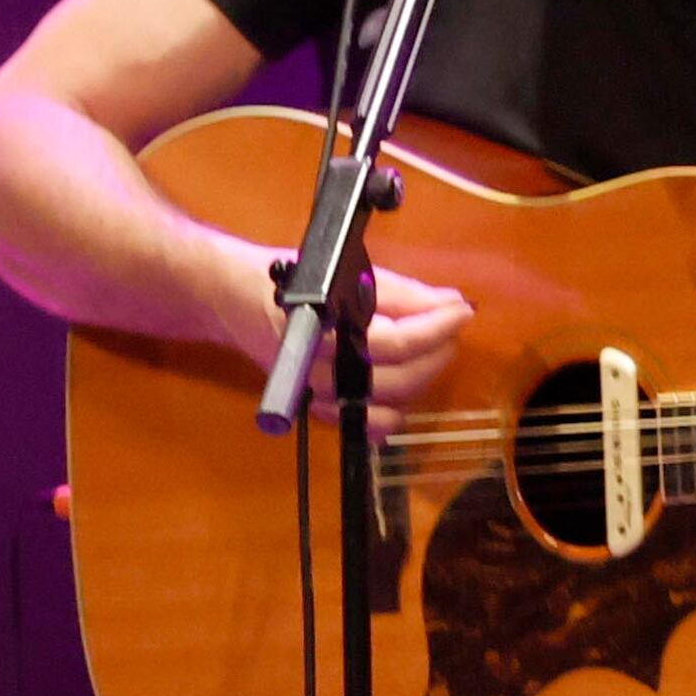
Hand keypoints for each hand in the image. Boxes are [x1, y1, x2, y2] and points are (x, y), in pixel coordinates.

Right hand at [231, 244, 468, 410]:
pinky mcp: (317, 408)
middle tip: (452, 327)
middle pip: (395, 377)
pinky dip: (390, 416)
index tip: (462, 310)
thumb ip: (398, 291)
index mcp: (322, 328)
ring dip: (421, 377)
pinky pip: (362, 425)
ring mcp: (316, 394)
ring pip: (386, 404)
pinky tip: (403, 391)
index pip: (393, 340)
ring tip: (435, 349)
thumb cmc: (287, 278)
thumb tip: (448, 303)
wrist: (234, 298)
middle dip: (435, 351)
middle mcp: (317, 368)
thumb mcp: (343, 270)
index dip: (435, 327)